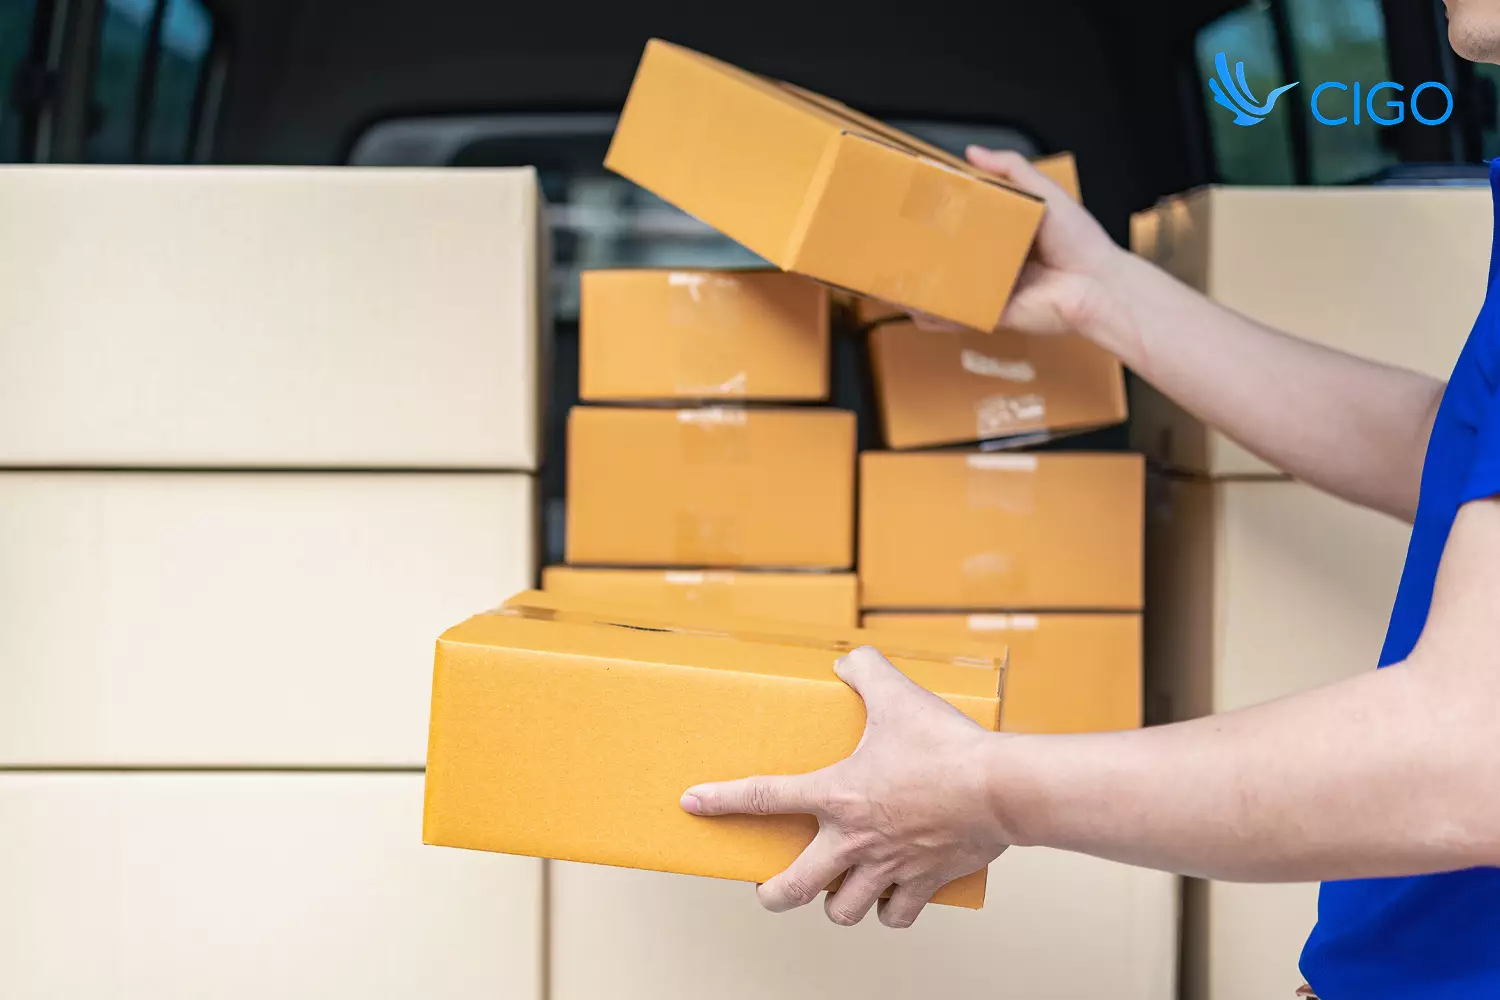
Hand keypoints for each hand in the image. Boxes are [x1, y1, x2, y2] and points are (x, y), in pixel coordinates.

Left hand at [679, 646, 1010, 927]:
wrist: (1002, 788)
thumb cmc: (949, 744)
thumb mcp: (899, 694)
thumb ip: (867, 671)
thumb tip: (848, 658)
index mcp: (837, 794)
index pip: (763, 796)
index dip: (720, 800)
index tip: (690, 802)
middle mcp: (854, 839)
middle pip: (792, 889)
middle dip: (773, 896)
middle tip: (769, 890)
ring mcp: (888, 867)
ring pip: (843, 911)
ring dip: (836, 904)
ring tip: (837, 890)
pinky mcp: (924, 882)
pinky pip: (897, 916)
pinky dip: (890, 912)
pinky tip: (890, 899)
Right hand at [908, 146, 1127, 338]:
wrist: (1096, 285)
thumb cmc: (1078, 240)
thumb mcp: (1045, 194)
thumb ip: (1013, 170)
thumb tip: (972, 151)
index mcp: (1006, 231)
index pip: (966, 220)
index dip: (941, 213)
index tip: (914, 204)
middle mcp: (995, 260)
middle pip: (952, 253)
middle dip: (923, 249)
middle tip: (893, 239)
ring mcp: (992, 288)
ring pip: (949, 286)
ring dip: (922, 284)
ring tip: (892, 277)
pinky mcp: (992, 314)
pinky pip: (960, 315)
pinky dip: (937, 316)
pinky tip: (914, 310)